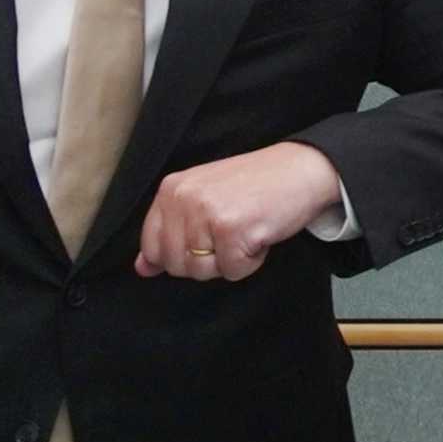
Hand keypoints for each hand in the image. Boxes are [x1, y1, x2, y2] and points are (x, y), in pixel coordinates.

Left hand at [134, 141, 343, 281]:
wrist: (300, 169)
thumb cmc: (254, 185)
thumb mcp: (203, 199)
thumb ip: (170, 231)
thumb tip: (142, 268)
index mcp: (171, 189)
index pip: (151, 245)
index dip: (178, 255)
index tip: (205, 241)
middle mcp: (183, 198)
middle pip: (176, 264)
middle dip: (206, 260)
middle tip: (231, 233)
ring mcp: (206, 214)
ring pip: (202, 272)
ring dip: (229, 261)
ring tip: (245, 231)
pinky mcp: (231, 230)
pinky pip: (232, 271)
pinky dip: (251, 261)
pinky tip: (259, 235)